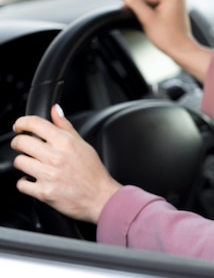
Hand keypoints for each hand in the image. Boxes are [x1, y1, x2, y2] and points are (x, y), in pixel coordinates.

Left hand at [11, 105, 120, 223]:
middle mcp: (56, 157)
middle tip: (22, 146)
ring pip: (18, 162)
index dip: (22, 122)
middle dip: (18, 142)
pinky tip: (34, 180)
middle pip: (21, 142)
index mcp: (66, 143)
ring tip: (32, 165)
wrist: (100, 198)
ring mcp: (48, 175)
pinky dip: (25, 182)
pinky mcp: (44, 193)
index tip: (19, 126)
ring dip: (23, 162)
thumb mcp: (83, 144)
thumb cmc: (93, 172)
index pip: (35, 124)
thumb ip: (65, 127)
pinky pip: (21, 184)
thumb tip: (54, 110)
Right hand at [122, 0, 212, 81]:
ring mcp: (176, 1)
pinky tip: (140, 14)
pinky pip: (158, 3)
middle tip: (124, 4)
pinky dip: (149, 7)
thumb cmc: (168, 37)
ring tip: (130, 10)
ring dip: (142, 3)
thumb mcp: (147, 18)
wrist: (181, 49)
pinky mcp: (174, 8)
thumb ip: (135, 3)